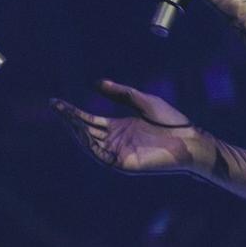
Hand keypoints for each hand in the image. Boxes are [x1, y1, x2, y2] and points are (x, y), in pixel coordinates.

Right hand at [51, 80, 213, 175]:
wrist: (190, 140)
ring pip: (89, 143)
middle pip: (85, 131)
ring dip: (76, 130)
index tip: (56, 102)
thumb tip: (94, 83)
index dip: (72, 112)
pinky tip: (82, 131)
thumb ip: (120, 92)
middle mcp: (115, 141)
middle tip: (55, 105)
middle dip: (69, 119)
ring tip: (67, 115)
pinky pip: (101, 155)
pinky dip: (90, 144)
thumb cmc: (171, 121)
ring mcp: (118, 153)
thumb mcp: (142, 100)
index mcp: (118, 128)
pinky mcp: (124, 163)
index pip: (88, 120)